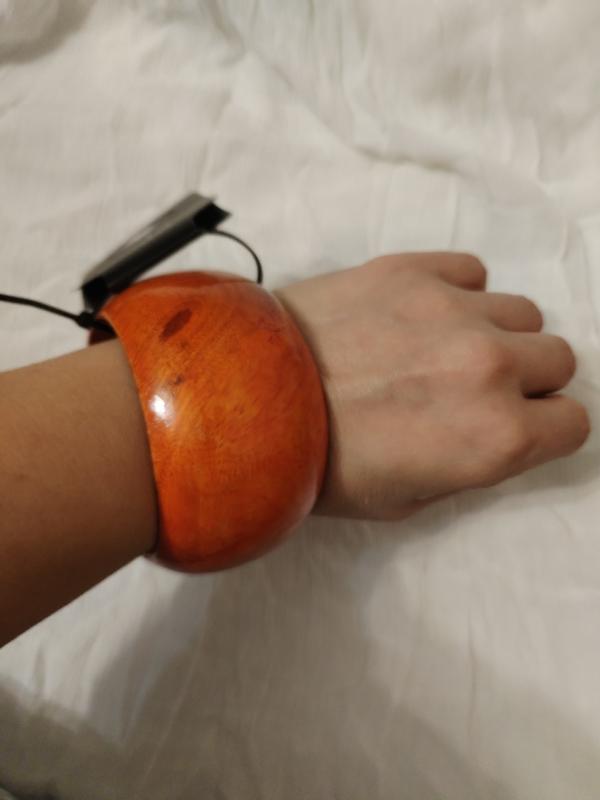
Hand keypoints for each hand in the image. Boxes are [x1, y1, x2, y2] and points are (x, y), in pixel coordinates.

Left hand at [276, 253, 590, 519]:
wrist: (246, 402)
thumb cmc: (321, 465)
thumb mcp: (407, 500)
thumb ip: (470, 465)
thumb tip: (496, 435)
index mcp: (496, 437)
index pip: (574, 422)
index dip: (545, 427)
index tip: (519, 423)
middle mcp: (491, 368)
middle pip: (558, 358)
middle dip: (528, 376)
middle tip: (475, 386)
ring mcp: (454, 311)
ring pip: (521, 310)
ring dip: (495, 330)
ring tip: (441, 346)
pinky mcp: (413, 269)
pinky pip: (471, 270)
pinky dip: (457, 291)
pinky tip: (418, 313)